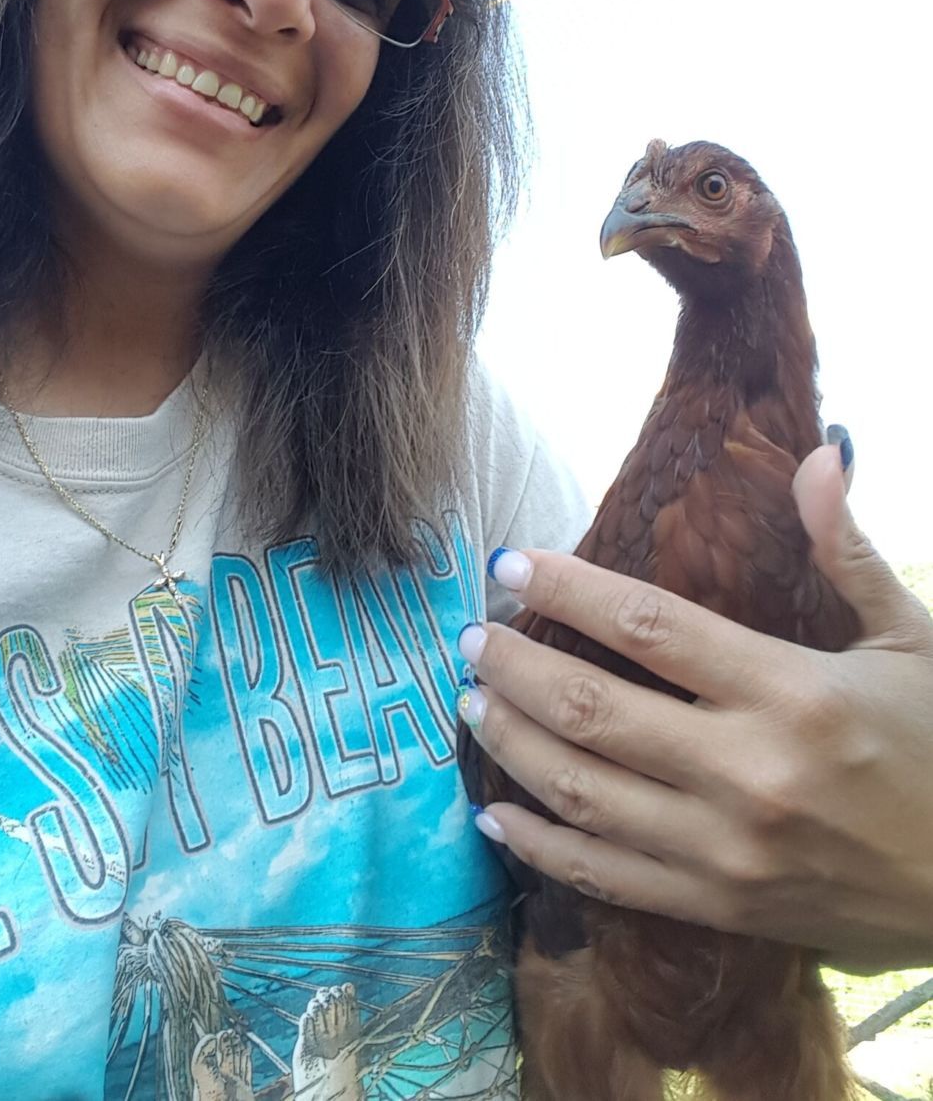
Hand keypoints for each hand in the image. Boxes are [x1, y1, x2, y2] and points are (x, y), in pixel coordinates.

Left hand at [460, 441, 932, 971]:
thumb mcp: (912, 644)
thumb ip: (848, 551)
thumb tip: (819, 453)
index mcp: (794, 692)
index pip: (650, 625)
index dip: (567, 589)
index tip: (509, 564)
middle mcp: (749, 772)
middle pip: (594, 709)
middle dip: (514, 667)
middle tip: (470, 638)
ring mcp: (726, 850)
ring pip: (582, 792)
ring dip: (511, 743)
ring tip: (470, 703)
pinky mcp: (718, 907)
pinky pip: (604, 878)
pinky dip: (538, 846)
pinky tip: (494, 814)